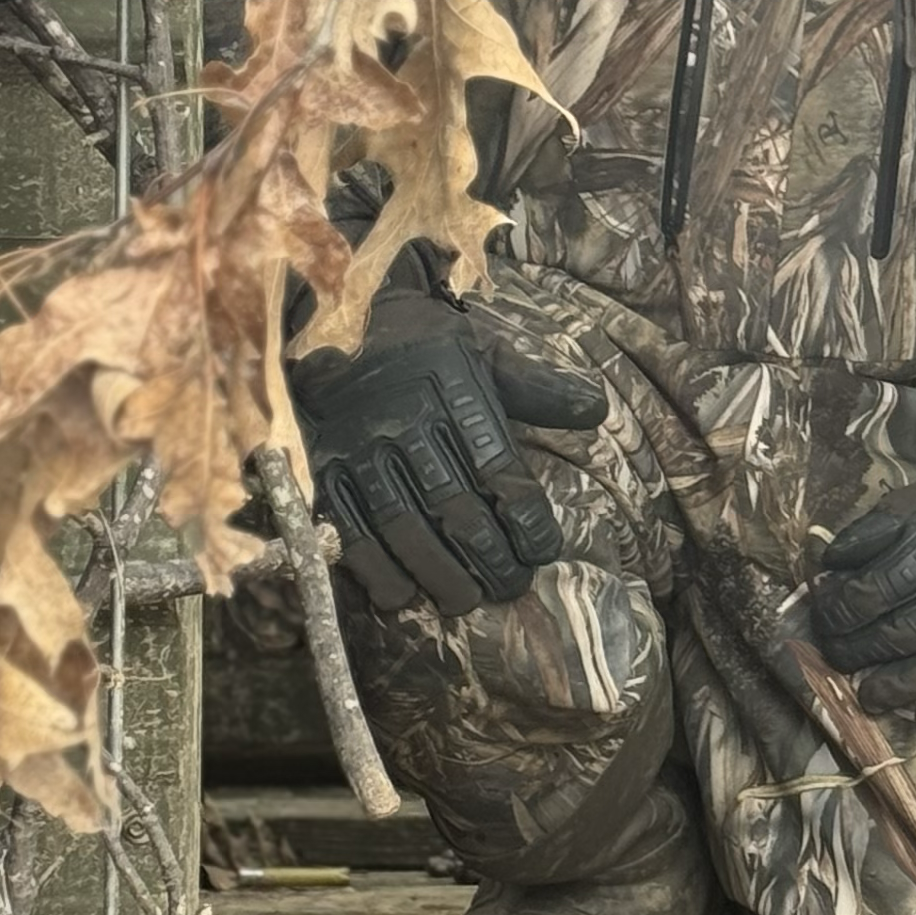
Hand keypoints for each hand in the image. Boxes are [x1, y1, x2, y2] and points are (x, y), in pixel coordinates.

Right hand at [289, 292, 607, 617]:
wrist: (329, 314)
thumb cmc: (419, 341)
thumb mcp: (480, 349)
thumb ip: (536, 387)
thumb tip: (596, 411)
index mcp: (452, 388)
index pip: (498, 465)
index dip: (525, 516)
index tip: (544, 549)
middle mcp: (404, 419)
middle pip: (454, 503)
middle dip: (488, 554)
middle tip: (511, 587)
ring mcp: (357, 446)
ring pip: (402, 523)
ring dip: (436, 571)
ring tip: (465, 600)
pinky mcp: (319, 467)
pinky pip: (347, 527)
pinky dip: (374, 569)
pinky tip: (400, 597)